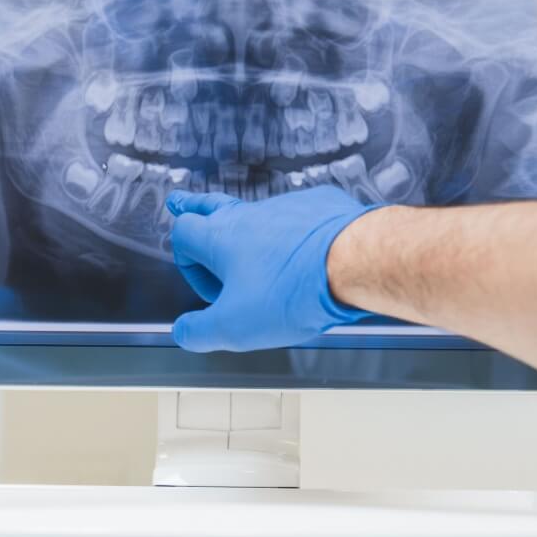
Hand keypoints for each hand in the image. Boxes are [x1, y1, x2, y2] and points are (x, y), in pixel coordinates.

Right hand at [165, 186, 375, 351]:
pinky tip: (306, 252)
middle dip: (194, 207)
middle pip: (212, 205)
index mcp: (221, 239)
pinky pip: (299, 216)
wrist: (355, 262)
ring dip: (250, 229)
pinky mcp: (320, 207)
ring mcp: (287, 208)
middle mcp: (250, 216)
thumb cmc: (294, 293)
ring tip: (251, 242)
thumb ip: (200, 332)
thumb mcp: (235, 327)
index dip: (187, 262)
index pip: (184, 234)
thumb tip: (182, 333)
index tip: (211, 292)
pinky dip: (295, 233)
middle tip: (181, 203)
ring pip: (258, 213)